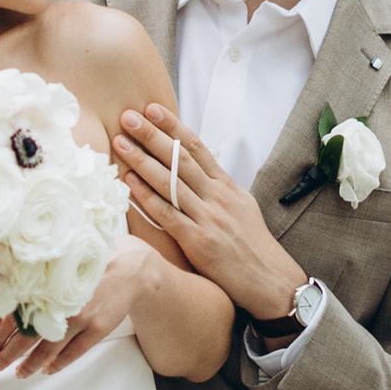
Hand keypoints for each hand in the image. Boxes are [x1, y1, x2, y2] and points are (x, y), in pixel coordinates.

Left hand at [0, 245, 145, 380]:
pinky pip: (74, 353)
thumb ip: (34, 289)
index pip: (13, 317)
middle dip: (7, 355)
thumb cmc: (86, 269)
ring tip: (18, 373)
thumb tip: (4, 310)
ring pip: (48, 349)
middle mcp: (60, 304)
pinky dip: (58, 364)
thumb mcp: (57, 273)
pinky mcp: (98, 328)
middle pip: (26, 337)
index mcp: (46, 288)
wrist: (127, 269)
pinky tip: (47, 370)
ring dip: (30, 365)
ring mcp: (80, 318)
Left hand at [113, 102, 296, 322]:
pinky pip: (167, 213)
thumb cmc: (252, 246)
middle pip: (180, 158)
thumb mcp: (242, 208)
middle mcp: (218, 196)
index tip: (152, 109)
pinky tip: (129, 181)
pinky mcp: (198, 240)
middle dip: (152, 135)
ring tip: (120, 142)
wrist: (270, 280)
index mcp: (227, 186)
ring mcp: (208, 217)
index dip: (173, 127)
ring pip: (170, 181)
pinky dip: (146, 196)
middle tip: (128, 117)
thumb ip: (219, 190)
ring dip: (142, 159)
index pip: (197, 147)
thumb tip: (201, 173)